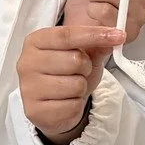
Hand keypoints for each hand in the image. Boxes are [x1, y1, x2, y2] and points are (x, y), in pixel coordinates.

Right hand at [18, 24, 125, 144]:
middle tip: (79, 72)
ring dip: (81, 88)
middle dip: (85, 67)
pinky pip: (72, 106)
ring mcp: (28, 87)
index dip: (94, 34)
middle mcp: (27, 62)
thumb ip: (96, 44)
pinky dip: (76, 105)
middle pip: (74, 60)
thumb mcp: (83, 55)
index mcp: (35, 42)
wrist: (54, 105)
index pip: (67, 35)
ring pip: (75, 85)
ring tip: (70, 88)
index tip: (118, 36)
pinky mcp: (35, 110)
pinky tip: (65, 102)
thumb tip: (114, 36)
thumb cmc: (66, 74)